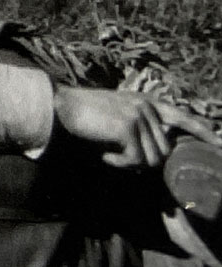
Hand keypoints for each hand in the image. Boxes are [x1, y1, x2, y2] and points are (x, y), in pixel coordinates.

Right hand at [54, 86, 221, 168]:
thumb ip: (140, 126)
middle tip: (120, 159)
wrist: (62, 107)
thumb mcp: (118, 115)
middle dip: (144, 160)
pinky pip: (135, 160)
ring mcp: (139, 116)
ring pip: (152, 158)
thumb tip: (156, 154)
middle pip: (164, 150)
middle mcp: (147, 107)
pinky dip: (119, 164)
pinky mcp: (128, 128)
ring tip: (110, 154)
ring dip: (129, 163)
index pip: (182, 117)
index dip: (203, 130)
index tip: (220, 142)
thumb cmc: (86, 115)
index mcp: (147, 102)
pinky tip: (105, 156)